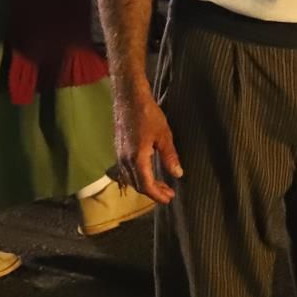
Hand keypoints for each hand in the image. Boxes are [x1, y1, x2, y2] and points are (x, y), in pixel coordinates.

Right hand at [113, 85, 182, 203]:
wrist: (128, 98)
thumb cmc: (148, 114)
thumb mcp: (164, 135)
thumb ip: (170, 157)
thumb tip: (178, 174)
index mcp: (136, 159)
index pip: (146, 185)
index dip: (157, 195)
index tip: (169, 199)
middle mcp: (125, 160)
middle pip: (138, 185)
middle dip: (153, 192)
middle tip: (169, 193)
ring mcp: (120, 155)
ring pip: (131, 178)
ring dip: (146, 184)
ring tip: (161, 185)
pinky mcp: (119, 149)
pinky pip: (127, 170)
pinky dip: (139, 176)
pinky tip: (148, 171)